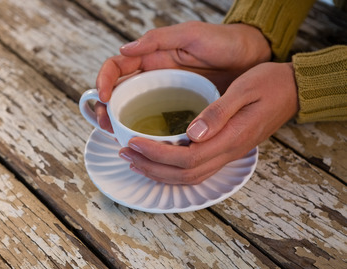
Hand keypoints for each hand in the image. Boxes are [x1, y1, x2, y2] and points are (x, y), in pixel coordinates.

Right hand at [95, 21, 270, 131]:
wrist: (252, 59)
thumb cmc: (224, 41)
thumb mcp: (191, 35)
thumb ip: (158, 39)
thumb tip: (125, 49)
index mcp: (152, 58)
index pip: (117, 68)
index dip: (103, 80)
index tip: (103, 96)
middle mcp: (154, 77)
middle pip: (119, 94)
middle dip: (107, 109)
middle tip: (106, 124)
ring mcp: (165, 96)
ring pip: (134, 112)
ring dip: (121, 125)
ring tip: (119, 138)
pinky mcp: (179, 111)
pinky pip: (156, 124)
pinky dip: (146, 134)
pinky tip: (144, 145)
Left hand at [118, 62, 298, 184]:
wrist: (293, 91)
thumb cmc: (270, 85)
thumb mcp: (244, 90)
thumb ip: (218, 113)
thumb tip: (192, 133)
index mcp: (230, 139)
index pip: (186, 159)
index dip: (156, 155)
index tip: (133, 141)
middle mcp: (227, 153)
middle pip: (183, 175)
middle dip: (151, 166)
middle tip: (125, 151)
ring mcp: (228, 155)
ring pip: (189, 178)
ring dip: (159, 172)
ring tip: (134, 159)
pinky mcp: (226, 151)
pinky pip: (197, 171)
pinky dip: (173, 171)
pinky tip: (158, 160)